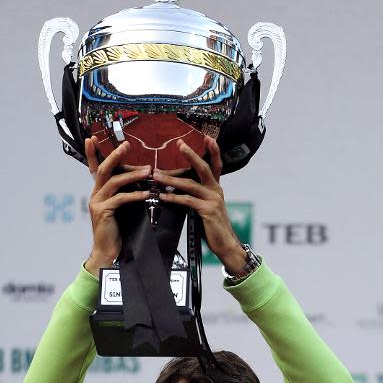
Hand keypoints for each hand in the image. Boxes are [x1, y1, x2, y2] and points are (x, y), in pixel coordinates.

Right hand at [84, 137, 150, 277]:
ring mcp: (97, 203)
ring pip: (113, 181)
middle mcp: (95, 195)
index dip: (92, 153)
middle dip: (115, 155)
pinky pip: (121, 198)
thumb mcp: (120, 209)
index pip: (94, 168)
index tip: (92, 138)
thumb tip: (140, 180)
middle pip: (103, 169)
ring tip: (148, 171)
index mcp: (98, 192)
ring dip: (132, 174)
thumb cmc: (117, 231)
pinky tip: (146, 193)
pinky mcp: (103, 212)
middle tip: (127, 145)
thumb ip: (124, 194)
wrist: (108, 252)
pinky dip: (135, 194)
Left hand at [152, 137, 247, 273]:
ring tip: (157, 176)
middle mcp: (216, 190)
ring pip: (190, 184)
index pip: (216, 165)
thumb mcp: (206, 207)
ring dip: (171, 179)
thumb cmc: (213, 227)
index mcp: (216, 188)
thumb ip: (196, 196)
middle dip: (191, 155)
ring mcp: (213, 200)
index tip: (207, 137)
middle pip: (204, 168)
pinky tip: (163, 197)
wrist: (225, 244)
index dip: (213, 150)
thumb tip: (177, 188)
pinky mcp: (207, 210)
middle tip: (180, 144)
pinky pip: (187, 201)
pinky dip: (174, 198)